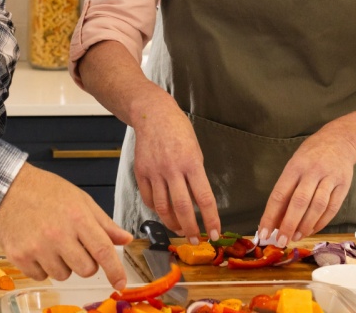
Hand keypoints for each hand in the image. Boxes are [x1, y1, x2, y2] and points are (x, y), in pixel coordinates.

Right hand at [0, 163, 132, 289]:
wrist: (8, 188)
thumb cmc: (46, 191)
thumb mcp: (80, 200)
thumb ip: (104, 223)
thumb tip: (125, 239)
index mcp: (77, 218)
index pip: (103, 251)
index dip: (115, 271)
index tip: (120, 283)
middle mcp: (58, 235)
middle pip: (86, 269)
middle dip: (86, 262)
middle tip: (75, 246)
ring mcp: (38, 247)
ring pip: (64, 275)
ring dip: (63, 264)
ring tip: (52, 243)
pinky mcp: (20, 257)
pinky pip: (41, 277)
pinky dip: (42, 267)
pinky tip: (37, 247)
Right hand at [131, 102, 221, 242]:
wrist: (152, 115)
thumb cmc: (179, 130)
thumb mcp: (195, 150)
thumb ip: (196, 175)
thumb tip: (199, 201)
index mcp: (191, 163)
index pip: (204, 198)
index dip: (211, 219)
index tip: (215, 233)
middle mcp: (172, 169)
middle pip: (183, 208)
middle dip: (191, 228)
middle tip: (196, 240)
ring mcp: (154, 172)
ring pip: (163, 208)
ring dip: (173, 224)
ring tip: (180, 231)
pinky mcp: (141, 172)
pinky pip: (149, 198)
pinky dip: (157, 210)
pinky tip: (164, 213)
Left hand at [258, 123, 355, 244]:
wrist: (340, 140)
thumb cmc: (311, 156)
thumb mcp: (294, 166)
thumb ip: (286, 191)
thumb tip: (274, 220)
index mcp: (295, 167)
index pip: (280, 194)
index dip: (270, 215)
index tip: (264, 232)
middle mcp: (312, 172)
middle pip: (299, 202)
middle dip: (288, 224)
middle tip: (280, 241)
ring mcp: (329, 178)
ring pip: (317, 207)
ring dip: (305, 226)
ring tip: (295, 237)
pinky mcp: (343, 186)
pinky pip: (332, 208)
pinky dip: (321, 222)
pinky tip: (311, 230)